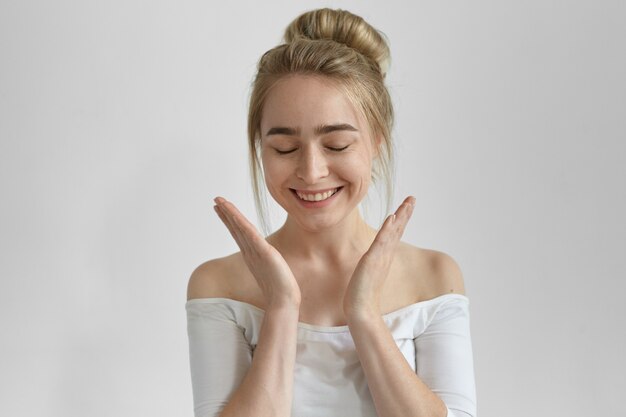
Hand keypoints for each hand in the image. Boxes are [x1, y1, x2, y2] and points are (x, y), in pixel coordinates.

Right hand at [213, 197, 300, 308]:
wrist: (284, 301)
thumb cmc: (280, 290)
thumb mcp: (272, 272)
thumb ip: (266, 265)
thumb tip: (268, 262)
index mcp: (251, 255)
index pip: (238, 233)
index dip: (229, 220)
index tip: (221, 208)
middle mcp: (250, 252)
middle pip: (236, 228)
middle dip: (226, 214)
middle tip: (216, 200)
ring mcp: (256, 252)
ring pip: (240, 228)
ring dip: (230, 214)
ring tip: (220, 202)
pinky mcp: (265, 253)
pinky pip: (251, 235)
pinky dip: (242, 225)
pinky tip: (236, 215)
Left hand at [343, 196, 415, 319]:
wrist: (361, 309)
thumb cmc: (362, 294)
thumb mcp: (367, 273)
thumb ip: (371, 265)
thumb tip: (370, 262)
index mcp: (384, 256)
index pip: (395, 233)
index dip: (401, 219)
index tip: (407, 206)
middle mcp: (385, 255)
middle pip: (398, 229)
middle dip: (405, 213)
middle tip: (412, 198)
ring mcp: (380, 257)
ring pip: (393, 232)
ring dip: (400, 216)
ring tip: (407, 202)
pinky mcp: (373, 260)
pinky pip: (382, 241)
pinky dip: (388, 229)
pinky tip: (392, 217)